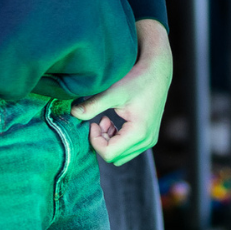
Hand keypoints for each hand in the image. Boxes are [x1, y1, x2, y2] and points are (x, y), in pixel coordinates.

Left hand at [70, 19, 171, 165]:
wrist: (157, 72)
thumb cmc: (137, 79)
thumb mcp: (113, 92)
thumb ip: (93, 105)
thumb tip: (73, 114)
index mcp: (139, 133)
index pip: (109, 153)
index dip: (96, 141)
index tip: (93, 123)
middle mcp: (147, 141)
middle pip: (114, 157)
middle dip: (101, 142)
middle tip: (98, 121)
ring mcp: (149, 141)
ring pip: (121, 155)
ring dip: (108, 141)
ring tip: (105, 120)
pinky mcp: (149, 137)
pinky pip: (128, 149)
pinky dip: (116, 139)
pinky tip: (112, 122)